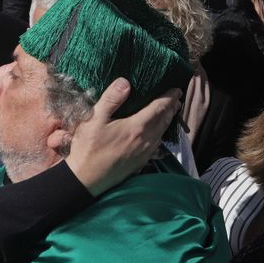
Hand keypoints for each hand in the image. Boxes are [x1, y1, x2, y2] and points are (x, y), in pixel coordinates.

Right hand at [66, 78, 182, 196]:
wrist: (86, 180)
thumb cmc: (88, 148)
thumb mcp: (94, 119)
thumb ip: (111, 99)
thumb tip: (125, 82)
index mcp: (137, 127)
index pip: (159, 108)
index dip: (169, 98)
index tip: (176, 90)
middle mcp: (146, 141)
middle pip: (164, 121)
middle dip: (172, 108)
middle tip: (177, 99)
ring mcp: (144, 153)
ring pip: (162, 133)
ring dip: (167, 121)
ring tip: (169, 113)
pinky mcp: (140, 162)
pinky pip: (156, 145)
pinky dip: (160, 134)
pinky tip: (155, 134)